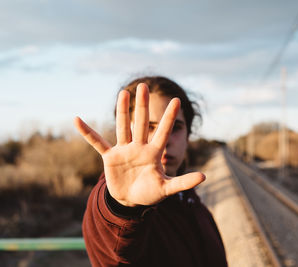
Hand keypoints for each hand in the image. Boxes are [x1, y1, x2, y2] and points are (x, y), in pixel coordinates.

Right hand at [74, 83, 204, 206]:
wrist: (131, 201)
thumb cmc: (150, 194)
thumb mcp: (167, 189)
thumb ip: (183, 182)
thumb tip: (205, 177)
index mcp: (153, 153)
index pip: (162, 132)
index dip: (168, 117)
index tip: (177, 100)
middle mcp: (139, 147)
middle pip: (141, 123)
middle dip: (142, 105)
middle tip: (144, 85)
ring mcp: (124, 150)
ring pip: (123, 127)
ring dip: (122, 110)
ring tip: (123, 92)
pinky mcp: (110, 157)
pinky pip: (97, 142)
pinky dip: (88, 132)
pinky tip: (77, 120)